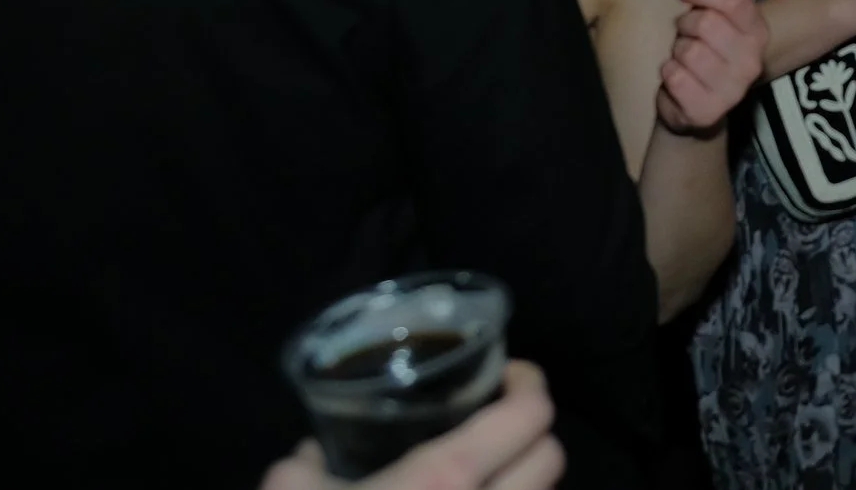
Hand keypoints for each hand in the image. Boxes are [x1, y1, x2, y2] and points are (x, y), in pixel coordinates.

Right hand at [262, 361, 561, 489]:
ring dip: (525, 482)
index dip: (529, 384)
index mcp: (446, 478)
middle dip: (533, 433)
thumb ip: (303, 465)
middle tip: (498, 424)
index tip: (507, 376)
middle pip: (553, 458)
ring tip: (488, 472)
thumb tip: (312, 453)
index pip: (532, 415)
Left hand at [659, 0, 769, 133]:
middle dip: (685, 24)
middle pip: (707, 23)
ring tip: (682, 58)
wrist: (697, 108)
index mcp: (758, 35)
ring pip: (688, 51)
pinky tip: (676, 78)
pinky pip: (675, 77)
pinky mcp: (707, 111)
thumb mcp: (719, 20)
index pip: (734, 1)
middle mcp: (752, 63)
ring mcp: (732, 90)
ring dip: (676, 51)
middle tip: (684, 33)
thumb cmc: (707, 53)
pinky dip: (668, 73)